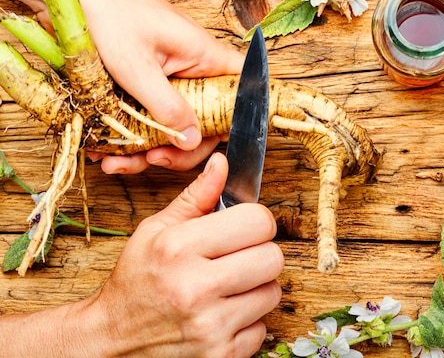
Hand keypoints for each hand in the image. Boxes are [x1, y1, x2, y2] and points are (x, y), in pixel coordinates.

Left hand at [0, 0, 244, 173]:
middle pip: (205, 120)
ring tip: (117, 161)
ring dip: (147, 148)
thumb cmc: (107, 12)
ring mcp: (166, 78)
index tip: (210, 147)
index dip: (238, 121)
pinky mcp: (142, 84)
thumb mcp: (136, 67)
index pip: (242, 90)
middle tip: (154, 160)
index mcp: (203, 56)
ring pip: (172, 123)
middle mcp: (191, 68)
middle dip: (180, 148)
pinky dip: (128, 137)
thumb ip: (167, 107)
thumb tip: (191, 141)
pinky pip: (146, 118)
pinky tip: (106, 148)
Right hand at [74, 152, 282, 356]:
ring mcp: (210, 327)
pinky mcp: (220, 356)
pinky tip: (223, 313)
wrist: (112, 340)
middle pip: (273, 258)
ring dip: (256, 287)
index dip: (256, 221)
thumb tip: (222, 163)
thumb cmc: (135, 281)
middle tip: (238, 257)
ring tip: (228, 286)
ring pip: (273, 292)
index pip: (258, 222)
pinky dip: (248, 320)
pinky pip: (262, 328)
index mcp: (180, 248)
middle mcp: (196, 288)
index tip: (245, 226)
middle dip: (260, 252)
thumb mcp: (155, 230)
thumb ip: (195, 197)